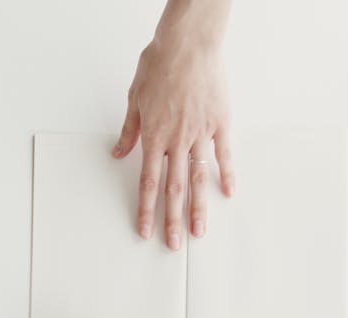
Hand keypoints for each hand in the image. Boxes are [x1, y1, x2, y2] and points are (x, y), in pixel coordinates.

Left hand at [114, 0, 234, 250]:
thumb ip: (130, 130)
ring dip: (199, 207)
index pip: (148, 182)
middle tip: (174, 244)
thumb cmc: (159, 65)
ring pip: (199, 177)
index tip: (145, 231)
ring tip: (200, 232)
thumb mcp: (135, 98)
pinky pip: (225, 153)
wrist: (188, 43)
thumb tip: (118, 153)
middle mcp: (177, 141)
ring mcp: (201, 133)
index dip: (145, 210)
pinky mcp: (221, 122)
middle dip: (173, 220)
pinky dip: (228, 173)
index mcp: (154, 137)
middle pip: (174, 188)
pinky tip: (229, 193)